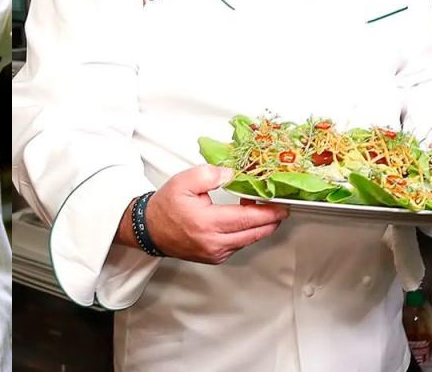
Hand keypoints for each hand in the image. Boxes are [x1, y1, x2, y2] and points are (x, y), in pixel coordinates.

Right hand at [145, 165, 287, 263]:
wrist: (149, 230)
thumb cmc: (165, 206)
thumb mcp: (184, 181)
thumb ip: (210, 174)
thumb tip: (233, 175)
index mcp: (207, 223)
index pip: (247, 219)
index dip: (268, 212)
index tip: (282, 205)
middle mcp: (214, 242)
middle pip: (254, 233)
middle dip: (271, 220)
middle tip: (280, 207)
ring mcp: (215, 253)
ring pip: (248, 240)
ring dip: (259, 226)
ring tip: (261, 209)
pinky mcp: (214, 257)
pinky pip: (238, 245)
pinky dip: (246, 233)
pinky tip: (244, 220)